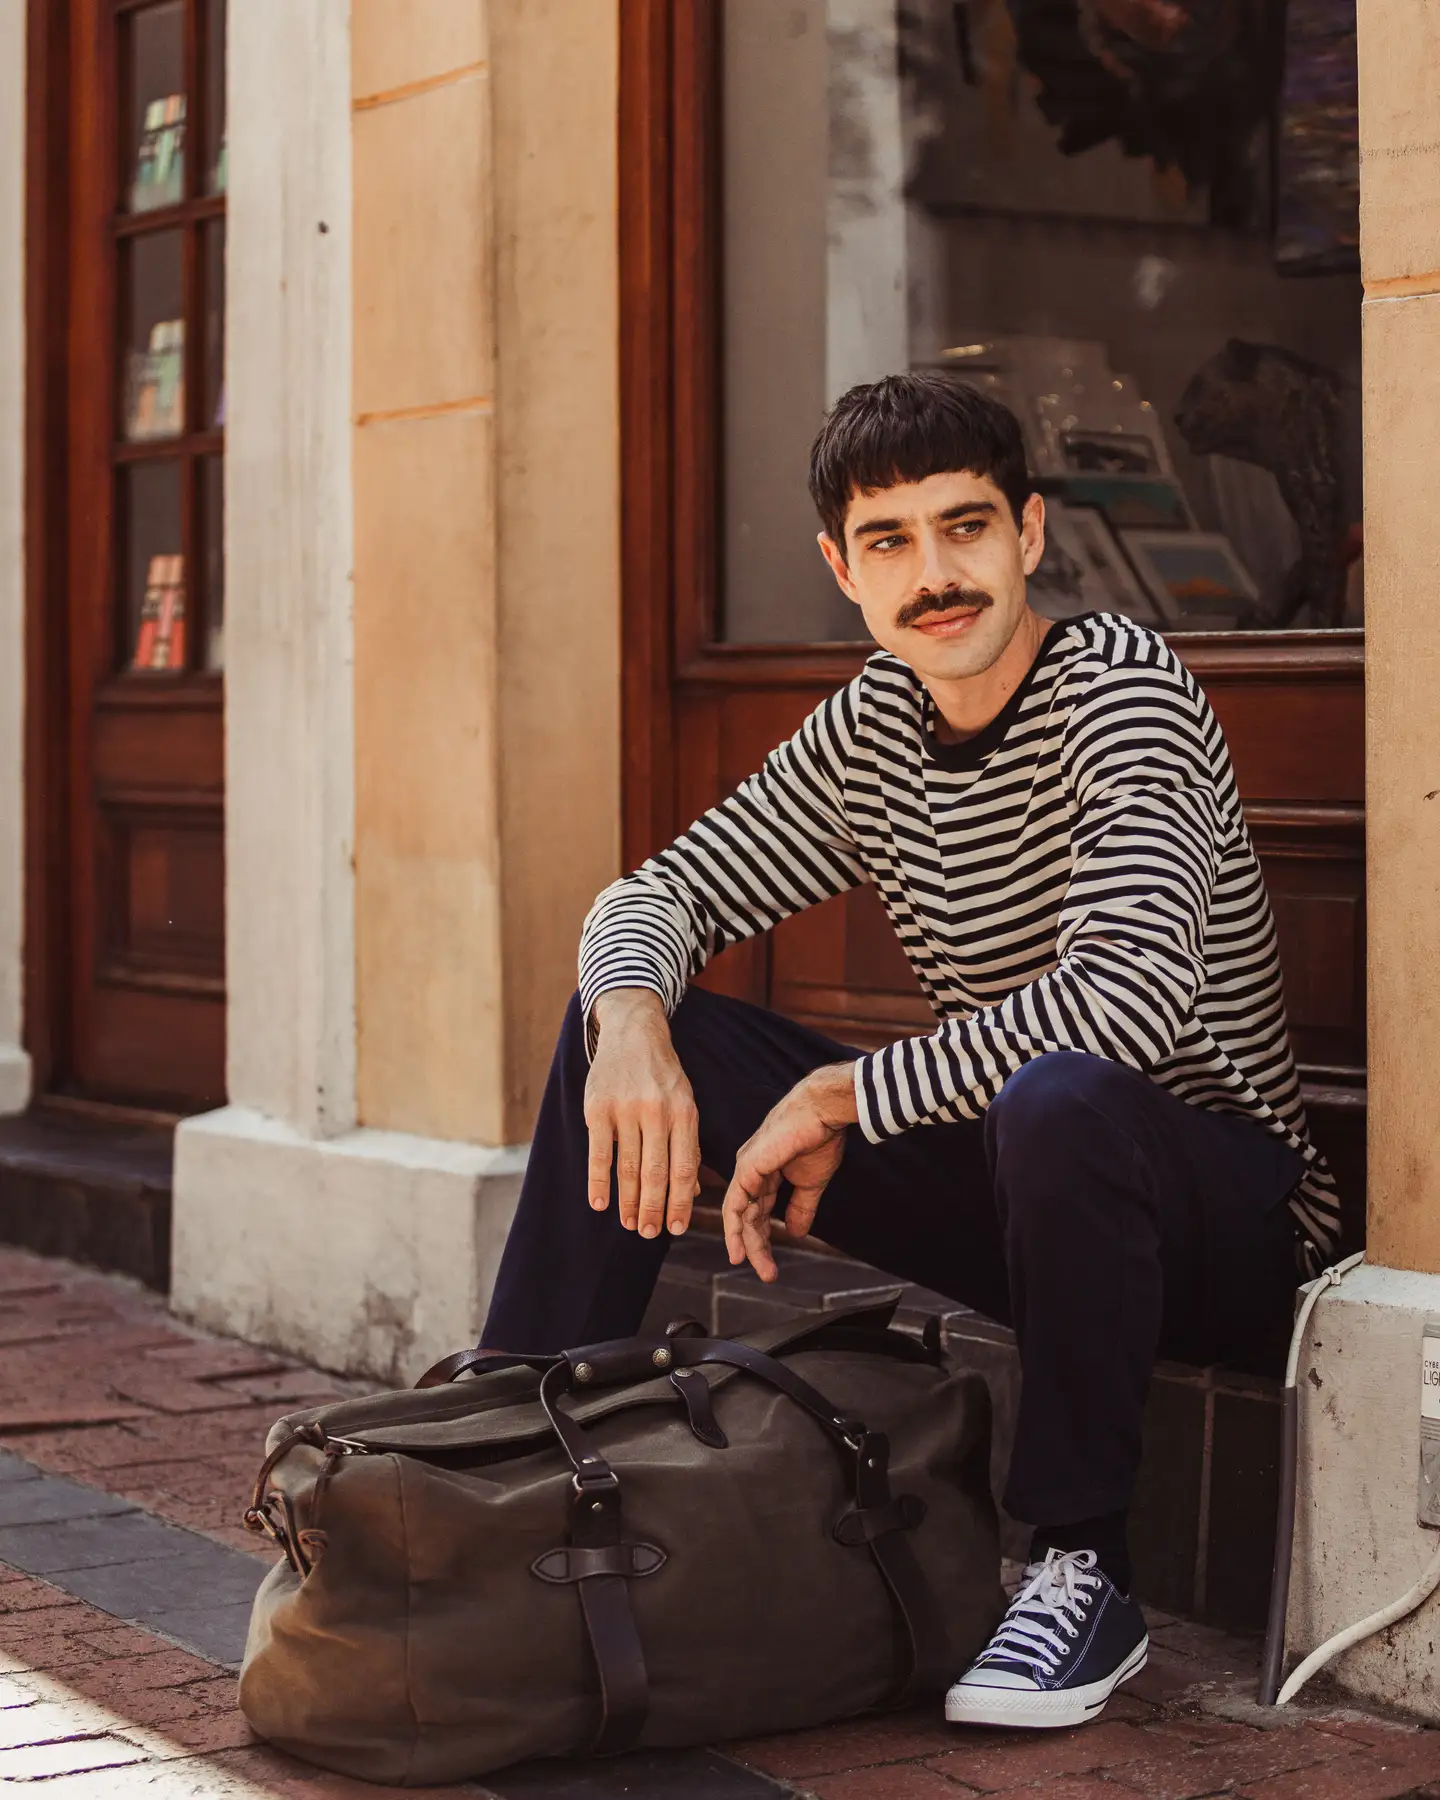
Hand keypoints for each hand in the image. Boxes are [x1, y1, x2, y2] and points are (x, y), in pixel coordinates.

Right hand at [585, 989, 701, 1238]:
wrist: (633, 1032)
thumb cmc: (663, 1075)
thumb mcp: (685, 1102)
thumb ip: (687, 1144)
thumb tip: (690, 1193)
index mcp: (684, 1112)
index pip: (684, 1167)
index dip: (680, 1201)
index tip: (676, 1228)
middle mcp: (657, 1111)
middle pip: (656, 1172)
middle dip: (654, 1209)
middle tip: (650, 1234)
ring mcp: (626, 1109)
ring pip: (628, 1167)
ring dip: (628, 1201)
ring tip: (630, 1223)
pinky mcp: (598, 1107)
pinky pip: (599, 1153)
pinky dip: (598, 1182)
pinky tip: (599, 1203)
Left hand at [721, 1062, 857, 1282]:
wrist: (823, 1112)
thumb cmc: (819, 1137)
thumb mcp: (810, 1182)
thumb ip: (801, 1207)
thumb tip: (796, 1233)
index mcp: (764, 1173)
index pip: (758, 1211)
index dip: (763, 1238)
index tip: (769, 1264)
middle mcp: (750, 1171)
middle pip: (747, 1216)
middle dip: (755, 1247)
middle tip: (768, 1273)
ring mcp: (746, 1168)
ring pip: (739, 1213)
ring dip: (746, 1242)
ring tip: (755, 1266)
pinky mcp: (748, 1167)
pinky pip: (736, 1203)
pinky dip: (735, 1226)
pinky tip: (740, 1246)